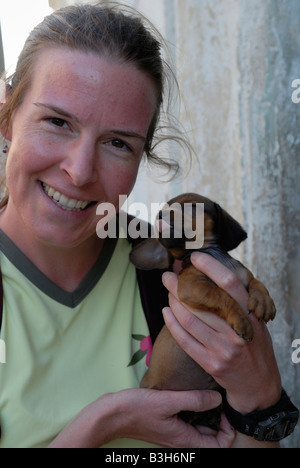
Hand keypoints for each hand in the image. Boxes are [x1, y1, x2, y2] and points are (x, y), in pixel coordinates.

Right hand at [49, 388, 234, 447]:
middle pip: (212, 437)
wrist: (111, 414)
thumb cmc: (137, 409)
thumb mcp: (168, 401)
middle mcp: (182, 439)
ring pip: (201, 428)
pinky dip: (196, 410)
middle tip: (219, 397)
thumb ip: (194, 400)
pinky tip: (192, 393)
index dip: (228, 430)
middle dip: (221, 420)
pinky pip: (189, 421)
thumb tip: (218, 398)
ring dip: (209, 414)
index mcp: (185, 439)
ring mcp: (174, 432)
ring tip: (209, 393)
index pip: (220, 446)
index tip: (223, 409)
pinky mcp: (168, 423)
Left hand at [162, 252, 281, 414]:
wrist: (258, 384)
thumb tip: (213, 276)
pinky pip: (185, 340)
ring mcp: (223, 349)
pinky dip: (172, 323)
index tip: (195, 257)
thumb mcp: (255, 322)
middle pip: (204, 301)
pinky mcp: (210, 363)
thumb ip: (239, 304)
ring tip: (167, 292)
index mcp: (250, 315)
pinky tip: (166, 312)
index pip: (229, 285)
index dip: (211, 267)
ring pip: (190, 319)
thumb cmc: (254, 346)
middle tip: (168, 276)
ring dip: (174, 302)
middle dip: (181, 286)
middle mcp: (237, 331)